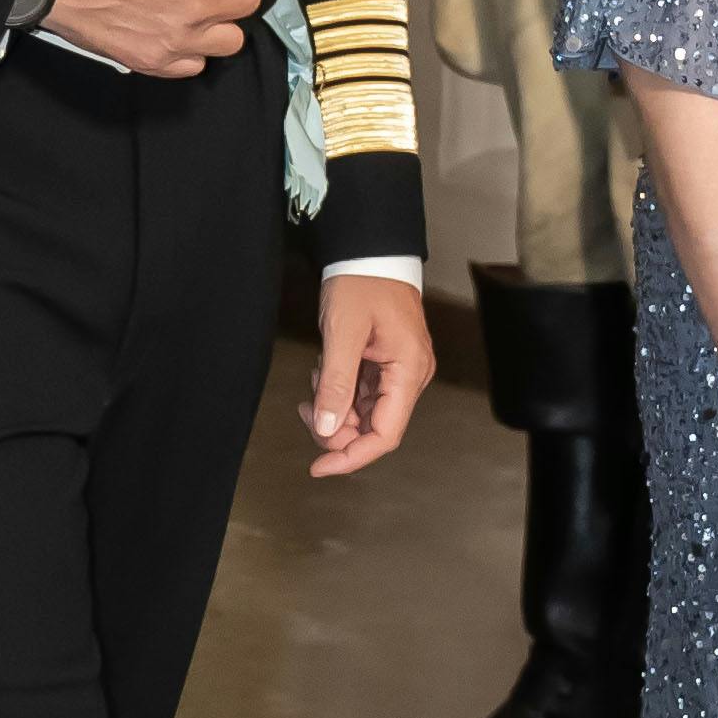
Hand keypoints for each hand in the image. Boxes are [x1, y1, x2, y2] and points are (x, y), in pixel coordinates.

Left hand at [304, 276, 433, 478]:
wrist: (369, 250)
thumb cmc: (362, 282)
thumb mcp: (343, 333)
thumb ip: (335, 385)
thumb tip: (327, 431)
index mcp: (409, 372)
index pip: (385, 435)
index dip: (351, 457)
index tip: (318, 467)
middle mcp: (409, 377)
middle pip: (372, 427)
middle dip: (336, 425)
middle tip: (308, 408)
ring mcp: (398, 371)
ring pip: (362, 412)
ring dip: (334, 405)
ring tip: (316, 375)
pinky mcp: (384, 364)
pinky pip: (359, 392)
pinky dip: (337, 390)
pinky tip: (323, 369)